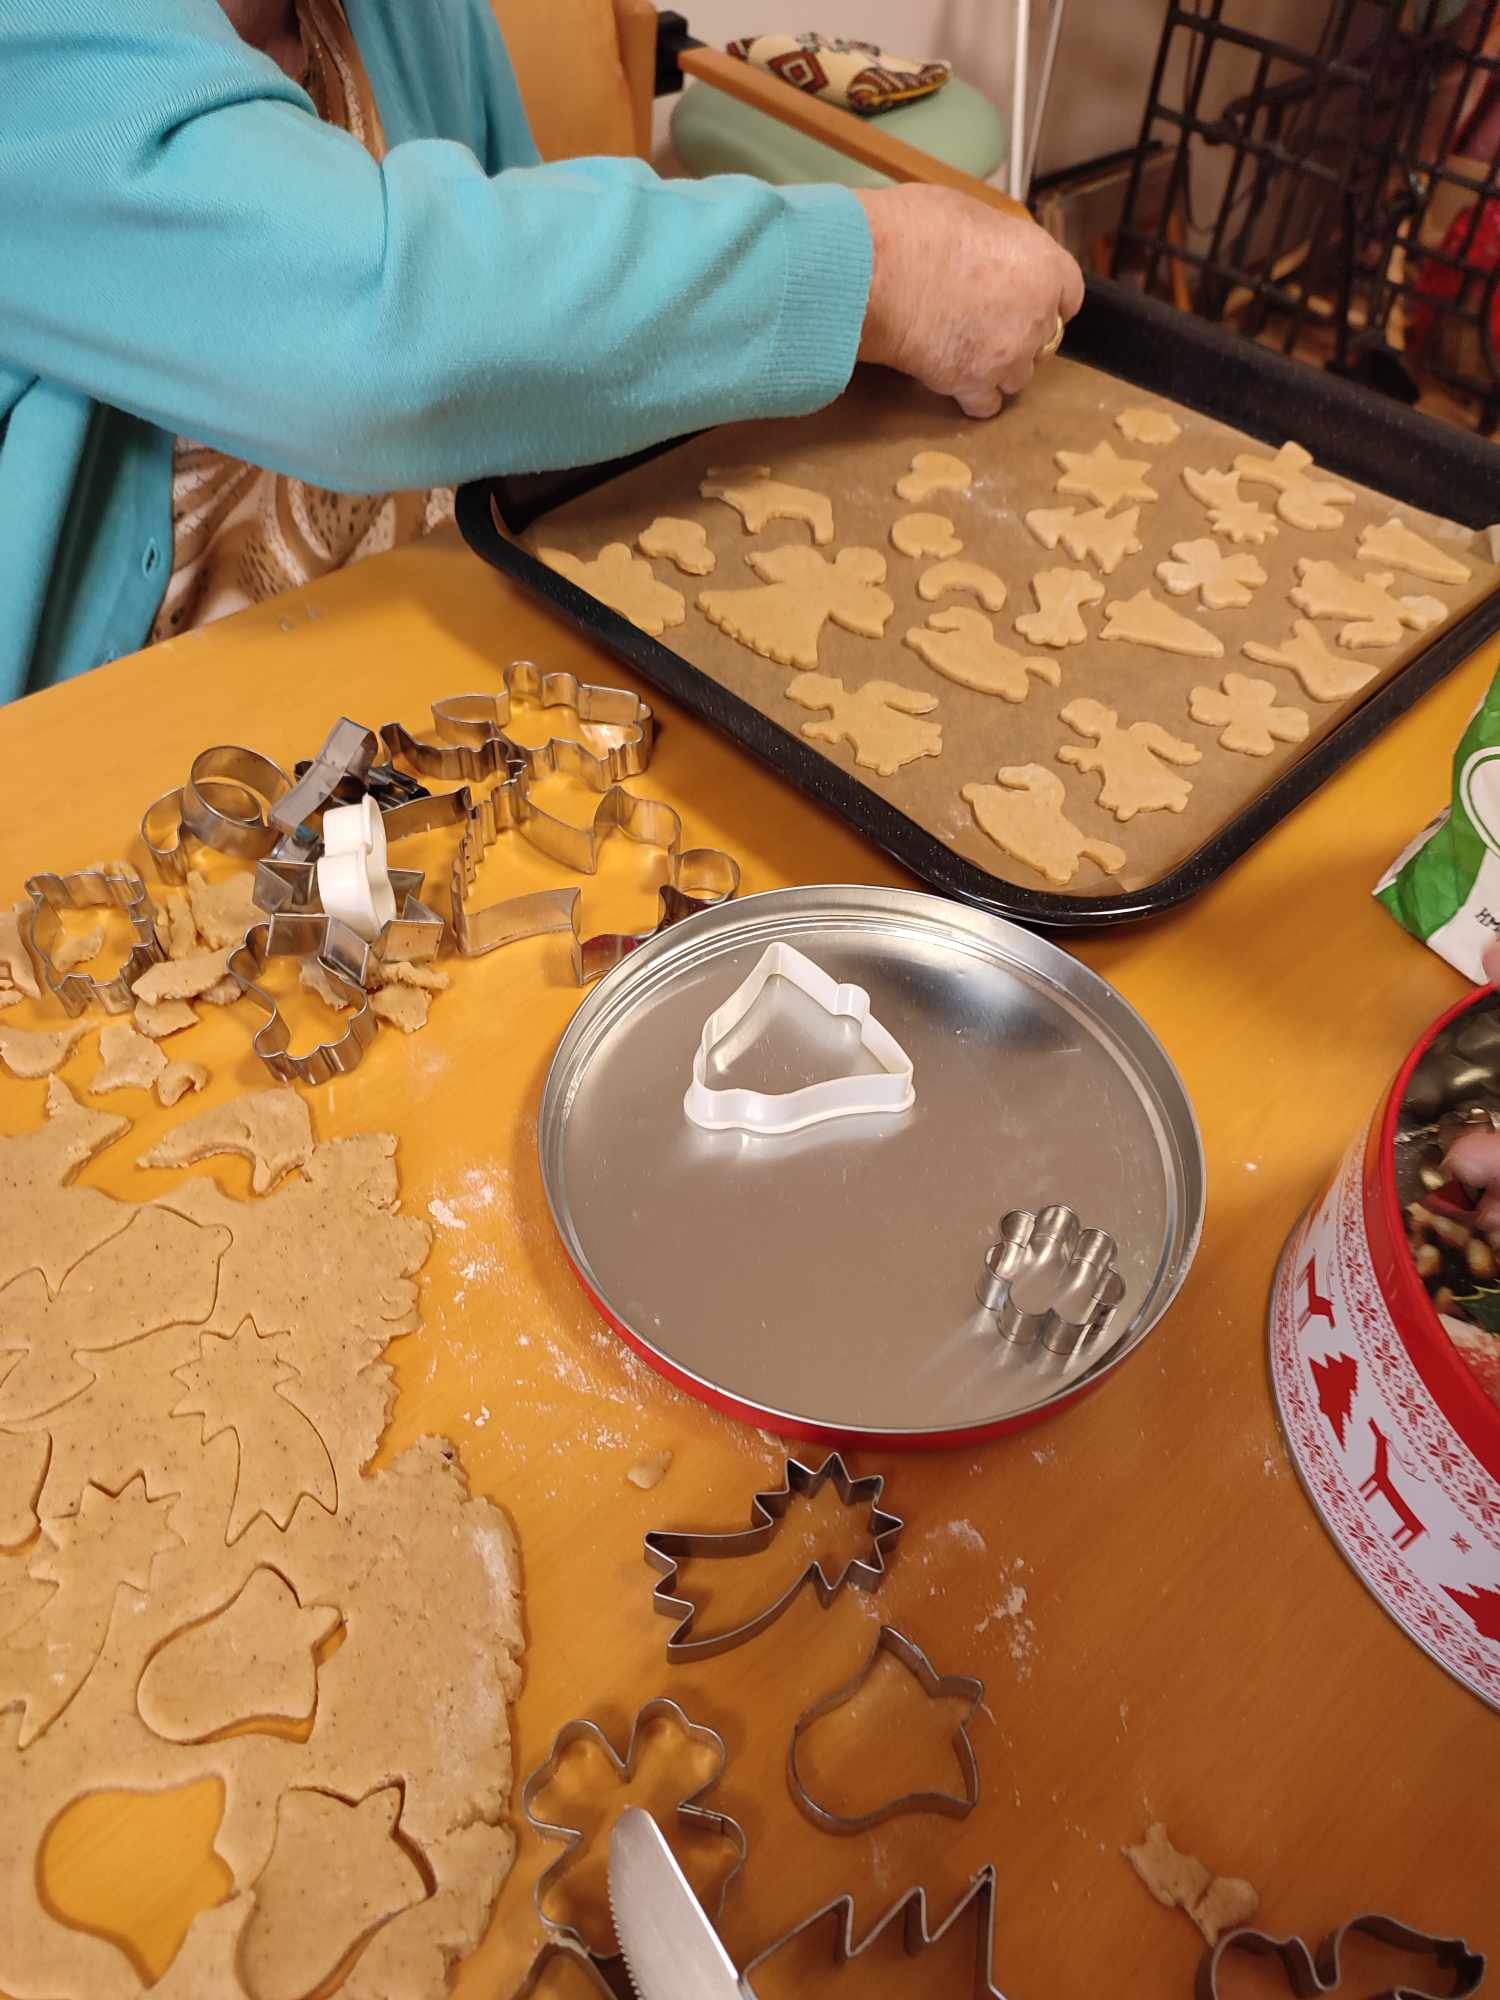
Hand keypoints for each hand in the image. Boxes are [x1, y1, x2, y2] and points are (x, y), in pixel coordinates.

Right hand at [854, 185, 1084, 418]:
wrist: (880, 271)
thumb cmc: (918, 229)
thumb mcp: (974, 216)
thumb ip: (998, 245)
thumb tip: (990, 253)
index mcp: (1044, 266)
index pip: (1069, 295)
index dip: (1048, 299)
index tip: (1032, 302)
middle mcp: (1036, 316)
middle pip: (1044, 340)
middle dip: (1020, 334)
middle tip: (986, 323)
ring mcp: (1008, 356)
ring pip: (1019, 377)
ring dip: (1000, 368)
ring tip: (967, 352)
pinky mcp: (973, 386)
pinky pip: (986, 405)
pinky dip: (974, 396)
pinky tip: (956, 380)